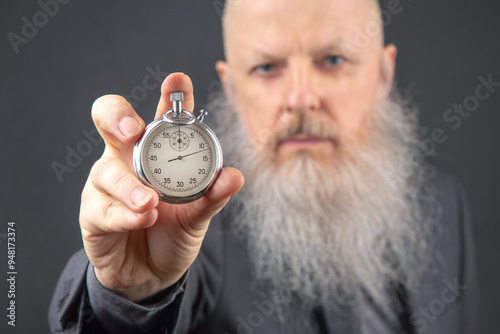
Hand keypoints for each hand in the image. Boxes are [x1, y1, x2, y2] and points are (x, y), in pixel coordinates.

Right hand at [79, 73, 243, 301]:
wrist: (153, 274)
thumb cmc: (174, 234)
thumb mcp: (198, 215)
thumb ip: (213, 196)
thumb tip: (234, 176)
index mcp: (155, 153)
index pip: (160, 117)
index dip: (169, 96)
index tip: (178, 81)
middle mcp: (127, 161)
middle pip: (109, 121)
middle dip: (118, 116)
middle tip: (133, 130)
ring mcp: (106, 186)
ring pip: (105, 170)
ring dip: (129, 186)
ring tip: (151, 202)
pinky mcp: (93, 215)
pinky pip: (102, 208)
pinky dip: (125, 214)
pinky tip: (143, 220)